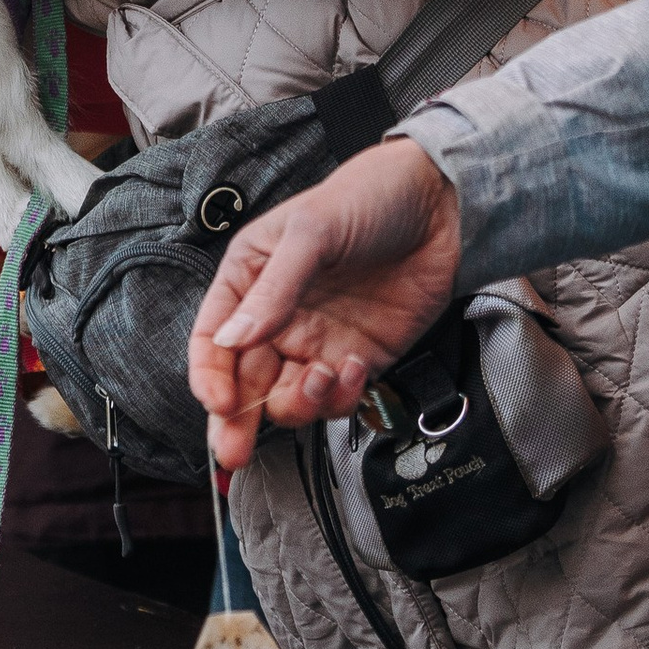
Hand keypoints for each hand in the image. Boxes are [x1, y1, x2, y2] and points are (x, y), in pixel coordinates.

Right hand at [187, 142, 461, 472]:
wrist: (439, 204)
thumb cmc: (365, 196)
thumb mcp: (311, 231)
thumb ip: (271, 290)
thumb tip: (232, 340)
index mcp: (251, 277)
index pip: (215, 337)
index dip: (209, 374)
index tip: (219, 403)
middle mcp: (279, 315)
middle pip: (244, 382)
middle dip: (235, 421)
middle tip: (232, 452)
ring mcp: (318, 340)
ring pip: (288, 398)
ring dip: (298, 404)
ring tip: (321, 376)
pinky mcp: (359, 358)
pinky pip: (337, 398)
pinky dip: (341, 397)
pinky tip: (354, 368)